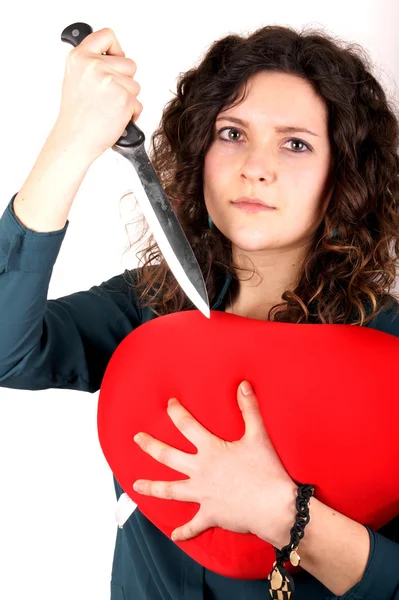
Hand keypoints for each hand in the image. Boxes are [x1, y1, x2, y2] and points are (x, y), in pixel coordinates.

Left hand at [132, 381, 296, 546]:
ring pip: (170, 490)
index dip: (176, 412)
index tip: (169, 403)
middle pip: (168, 456)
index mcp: (210, 450)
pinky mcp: (210, 515)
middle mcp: (200, 471)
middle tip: (137, 439)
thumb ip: (249, 409)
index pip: (187, 425)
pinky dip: (183, 531)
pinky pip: (193, 525)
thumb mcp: (258, 435)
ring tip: (136, 485)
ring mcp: (202, 494)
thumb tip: (243, 384)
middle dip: (150, 446)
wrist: (273, 507)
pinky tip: (174, 535)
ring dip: (152, 487)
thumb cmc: (266, 470)